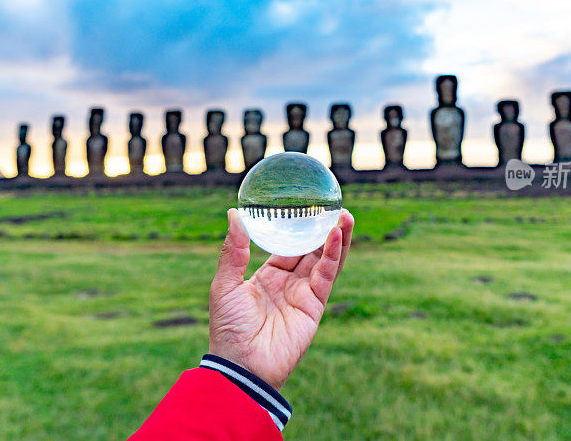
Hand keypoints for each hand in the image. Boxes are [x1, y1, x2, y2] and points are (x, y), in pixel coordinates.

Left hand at [208, 208, 353, 390]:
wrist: (241, 366)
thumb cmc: (228, 329)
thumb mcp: (225, 285)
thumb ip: (233, 251)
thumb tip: (234, 214)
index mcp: (267, 277)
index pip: (287, 246)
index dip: (298, 227)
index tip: (306, 205)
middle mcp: (288, 283)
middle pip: (311, 250)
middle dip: (323, 229)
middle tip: (332, 205)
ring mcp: (303, 294)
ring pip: (325, 260)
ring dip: (337, 238)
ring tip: (345, 215)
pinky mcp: (315, 305)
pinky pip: (326, 275)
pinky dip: (333, 255)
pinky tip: (337, 235)